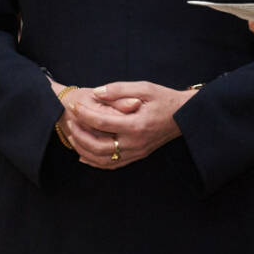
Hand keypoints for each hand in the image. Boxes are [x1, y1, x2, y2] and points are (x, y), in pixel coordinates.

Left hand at [67, 82, 191, 168]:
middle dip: (79, 134)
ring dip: (84, 149)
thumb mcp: (145, 88)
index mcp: (136, 125)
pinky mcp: (138, 156)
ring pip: (102, 159)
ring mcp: (136, 152)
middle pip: (97, 146)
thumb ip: (119, 89)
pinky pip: (112, 165)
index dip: (84, 114)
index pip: (102, 122)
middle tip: (69, 121)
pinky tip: (84, 154)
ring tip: (73, 136)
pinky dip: (95, 161)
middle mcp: (135, 143)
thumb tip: (97, 93)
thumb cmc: (164, 99)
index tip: (74, 105)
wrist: (184, 115)